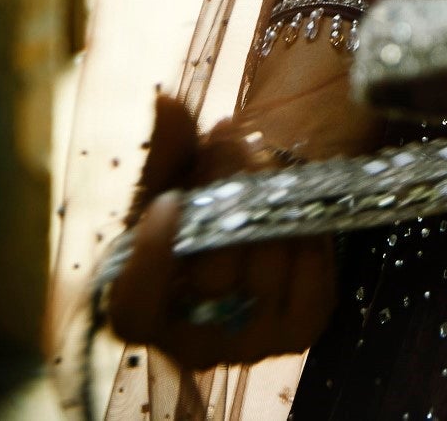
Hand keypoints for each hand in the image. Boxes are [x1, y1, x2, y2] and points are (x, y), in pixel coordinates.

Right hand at [105, 94, 337, 367]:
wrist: (250, 227)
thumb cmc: (195, 210)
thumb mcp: (172, 181)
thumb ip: (167, 149)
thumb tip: (167, 102)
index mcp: (143, 313)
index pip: (134, 308)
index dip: (150, 260)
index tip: (168, 202)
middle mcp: (194, 345)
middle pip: (214, 271)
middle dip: (225, 189)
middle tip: (230, 140)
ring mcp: (250, 344)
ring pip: (267, 266)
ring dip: (270, 197)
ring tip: (262, 156)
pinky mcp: (300, 329)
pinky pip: (312, 274)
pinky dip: (307, 229)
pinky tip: (295, 201)